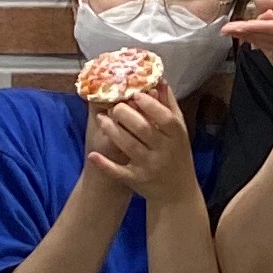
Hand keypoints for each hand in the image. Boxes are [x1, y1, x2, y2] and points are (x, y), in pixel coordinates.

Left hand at [86, 88, 198, 204]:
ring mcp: (150, 167)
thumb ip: (169, 106)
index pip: (164, 117)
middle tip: (114, 105)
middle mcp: (164, 151)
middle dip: (125, 114)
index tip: (135, 94)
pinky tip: (93, 155)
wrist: (177, 193)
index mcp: (177, 136)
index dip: (149, 105)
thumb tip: (159, 80)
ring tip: (102, 118)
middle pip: (143, 129)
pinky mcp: (137, 180)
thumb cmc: (177, 154)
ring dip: (112, 130)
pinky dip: (105, 165)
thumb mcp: (179, 132)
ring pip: (128, 146)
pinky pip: (119, 172)